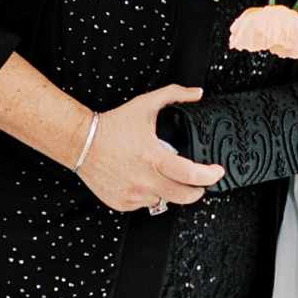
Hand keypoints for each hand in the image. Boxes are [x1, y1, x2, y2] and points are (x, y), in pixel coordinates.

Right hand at [77, 85, 225, 212]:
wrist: (81, 142)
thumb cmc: (113, 125)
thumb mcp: (145, 104)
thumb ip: (174, 95)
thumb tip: (197, 93)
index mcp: (153, 157)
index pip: (191, 175)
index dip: (209, 176)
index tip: (217, 172)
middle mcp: (144, 179)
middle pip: (184, 197)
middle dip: (196, 192)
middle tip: (198, 184)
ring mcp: (132, 194)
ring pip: (163, 200)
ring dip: (167, 190)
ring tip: (158, 174)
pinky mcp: (121, 203)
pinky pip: (144, 204)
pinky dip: (147, 194)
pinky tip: (139, 179)